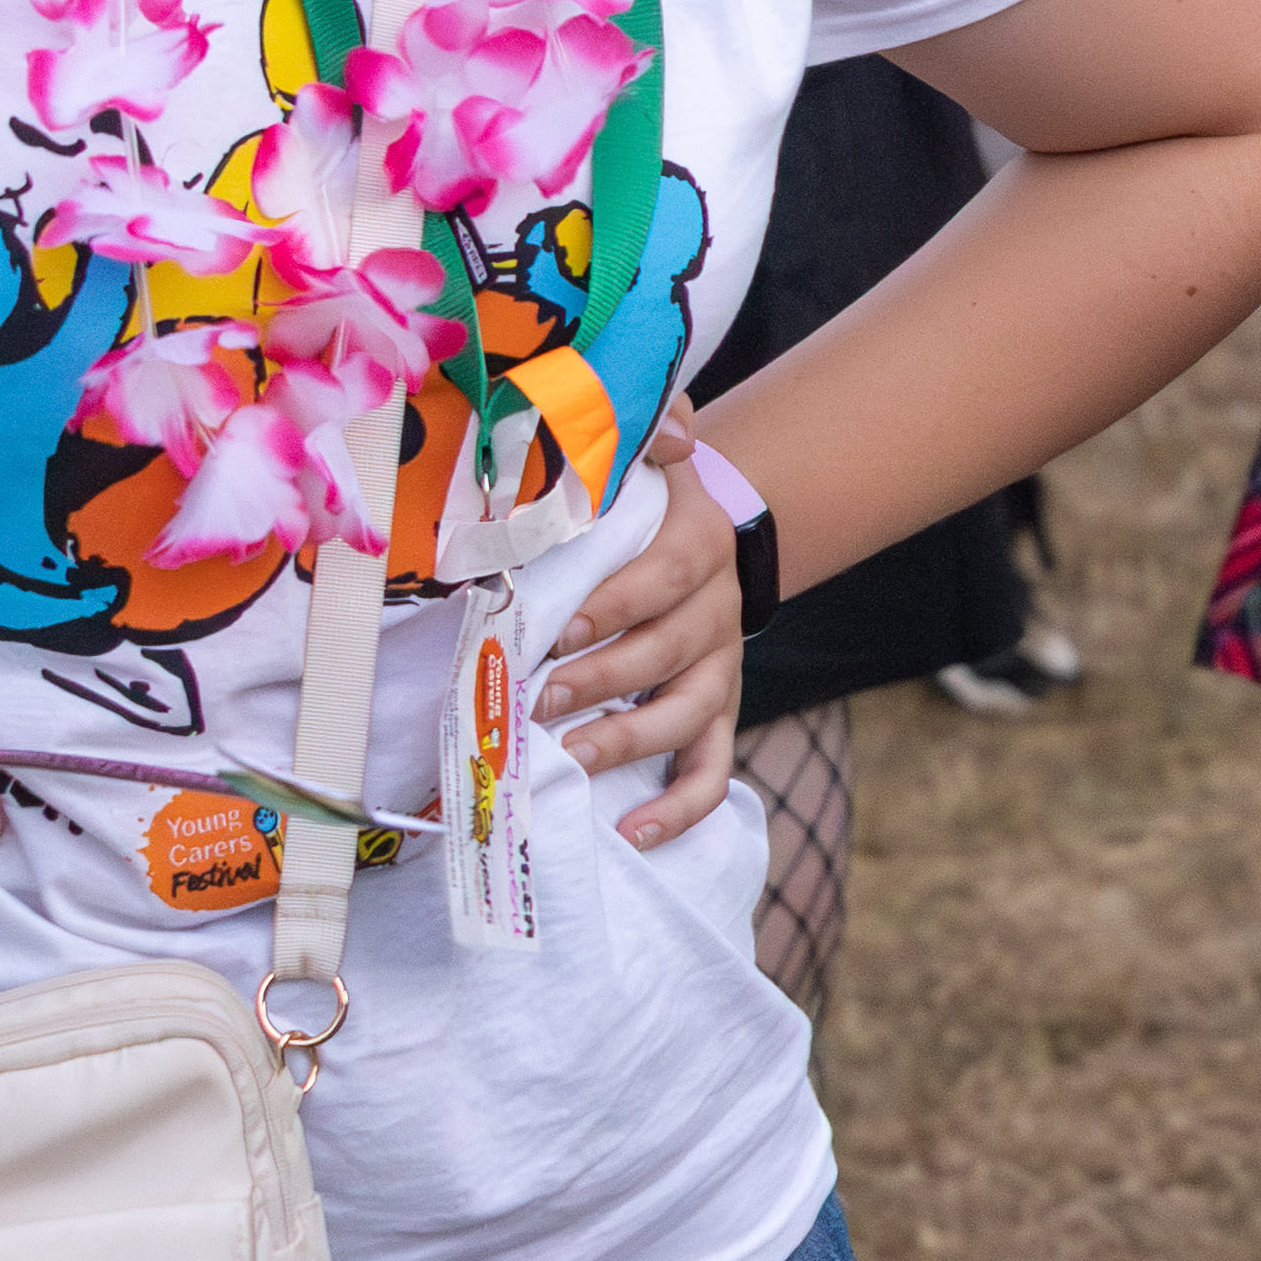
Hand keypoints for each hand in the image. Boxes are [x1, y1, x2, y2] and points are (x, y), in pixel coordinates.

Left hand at [532, 443, 743, 843]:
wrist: (696, 534)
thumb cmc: (637, 503)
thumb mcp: (639, 458)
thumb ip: (644, 431)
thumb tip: (665, 430)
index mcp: (700, 545)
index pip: (667, 576)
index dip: (616, 606)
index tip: (557, 630)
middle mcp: (718, 612)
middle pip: (673, 652)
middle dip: (604, 681)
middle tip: (540, 699)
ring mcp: (720, 668)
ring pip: (691, 714)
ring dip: (630, 739)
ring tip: (571, 760)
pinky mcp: (715, 712)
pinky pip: (710, 767)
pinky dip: (680, 805)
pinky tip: (633, 830)